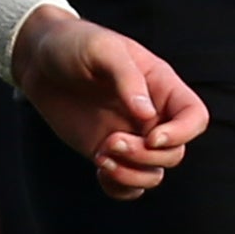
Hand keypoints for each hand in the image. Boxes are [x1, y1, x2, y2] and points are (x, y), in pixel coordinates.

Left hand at [12, 6, 209, 200]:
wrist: (40, 60)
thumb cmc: (74, 44)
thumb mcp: (102, 49)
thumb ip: (126, 78)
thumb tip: (147, 115)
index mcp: (159, 84)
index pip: (194, 116)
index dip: (182, 133)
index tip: (151, 136)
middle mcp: (151, 114)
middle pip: (175, 152)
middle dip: (146, 156)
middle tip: (110, 141)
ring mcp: (130, 136)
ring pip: (154, 173)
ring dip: (132, 174)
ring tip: (101, 156)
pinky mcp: (108, 152)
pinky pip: (129, 185)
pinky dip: (120, 188)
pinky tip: (100, 170)